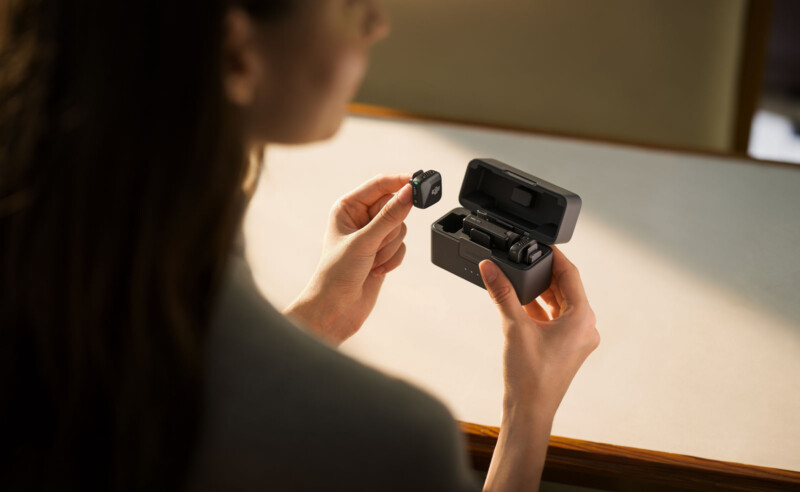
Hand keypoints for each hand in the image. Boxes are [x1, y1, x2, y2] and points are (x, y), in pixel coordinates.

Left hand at [283, 173, 413, 345]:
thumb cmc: (335, 274)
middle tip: (377, 243)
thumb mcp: (364, 241)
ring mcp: (373, 236)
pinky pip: (401, 246)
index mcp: (347, 207)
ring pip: (400, 228)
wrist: (336, 309)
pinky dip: (393, 259)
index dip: (400, 182)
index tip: (419, 183)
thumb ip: (389, 216)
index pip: (380, 184)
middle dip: (389, 230)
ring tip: (372, 261)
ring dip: (390, 248)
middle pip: (394, 207)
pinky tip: (377, 270)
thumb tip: (409, 193)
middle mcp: (360, 218)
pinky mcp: (383, 252)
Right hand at [478, 246, 598, 418]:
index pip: (571, 274)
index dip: (555, 256)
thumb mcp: (514, 327)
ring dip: (540, 292)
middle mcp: (585, 328)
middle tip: (525, 258)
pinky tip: (520, 303)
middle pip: (566, 288)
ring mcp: (576, 339)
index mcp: (583, 319)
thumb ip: (502, 293)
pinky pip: (554, 319)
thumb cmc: (531, 378)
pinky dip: (539, 309)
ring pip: (560, 304)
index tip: (541, 244)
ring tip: (519, 279)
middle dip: (544, 274)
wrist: (529, 412)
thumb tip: (491, 268)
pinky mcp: (565, 348)